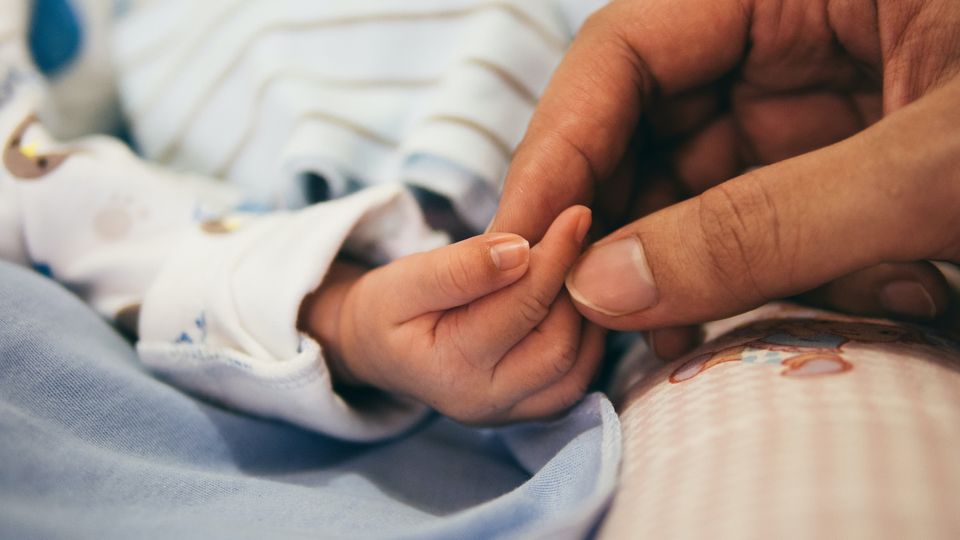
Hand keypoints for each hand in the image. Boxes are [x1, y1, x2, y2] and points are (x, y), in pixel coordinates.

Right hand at [300, 206, 604, 424]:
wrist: (379, 349)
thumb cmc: (390, 308)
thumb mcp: (407, 279)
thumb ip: (460, 267)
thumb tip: (520, 250)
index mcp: (451, 368)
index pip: (521, 307)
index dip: (554, 256)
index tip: (576, 214)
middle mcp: (486, 402)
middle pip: (559, 345)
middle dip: (574, 288)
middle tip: (579, 239)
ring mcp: (511, 414)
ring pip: (578, 367)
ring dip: (586, 313)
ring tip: (576, 266)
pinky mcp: (530, 411)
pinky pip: (578, 379)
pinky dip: (587, 338)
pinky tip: (573, 299)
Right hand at [490, 0, 959, 355]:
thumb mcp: (935, 170)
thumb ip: (767, 228)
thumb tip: (603, 288)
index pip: (626, 50)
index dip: (559, 148)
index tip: (520, 243)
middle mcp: (793, 34)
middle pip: (649, 125)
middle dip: (618, 225)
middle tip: (588, 316)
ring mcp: (823, 100)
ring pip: (702, 185)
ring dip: (690, 268)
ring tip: (679, 341)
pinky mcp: (850, 161)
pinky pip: (768, 217)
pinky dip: (765, 274)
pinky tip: (784, 313)